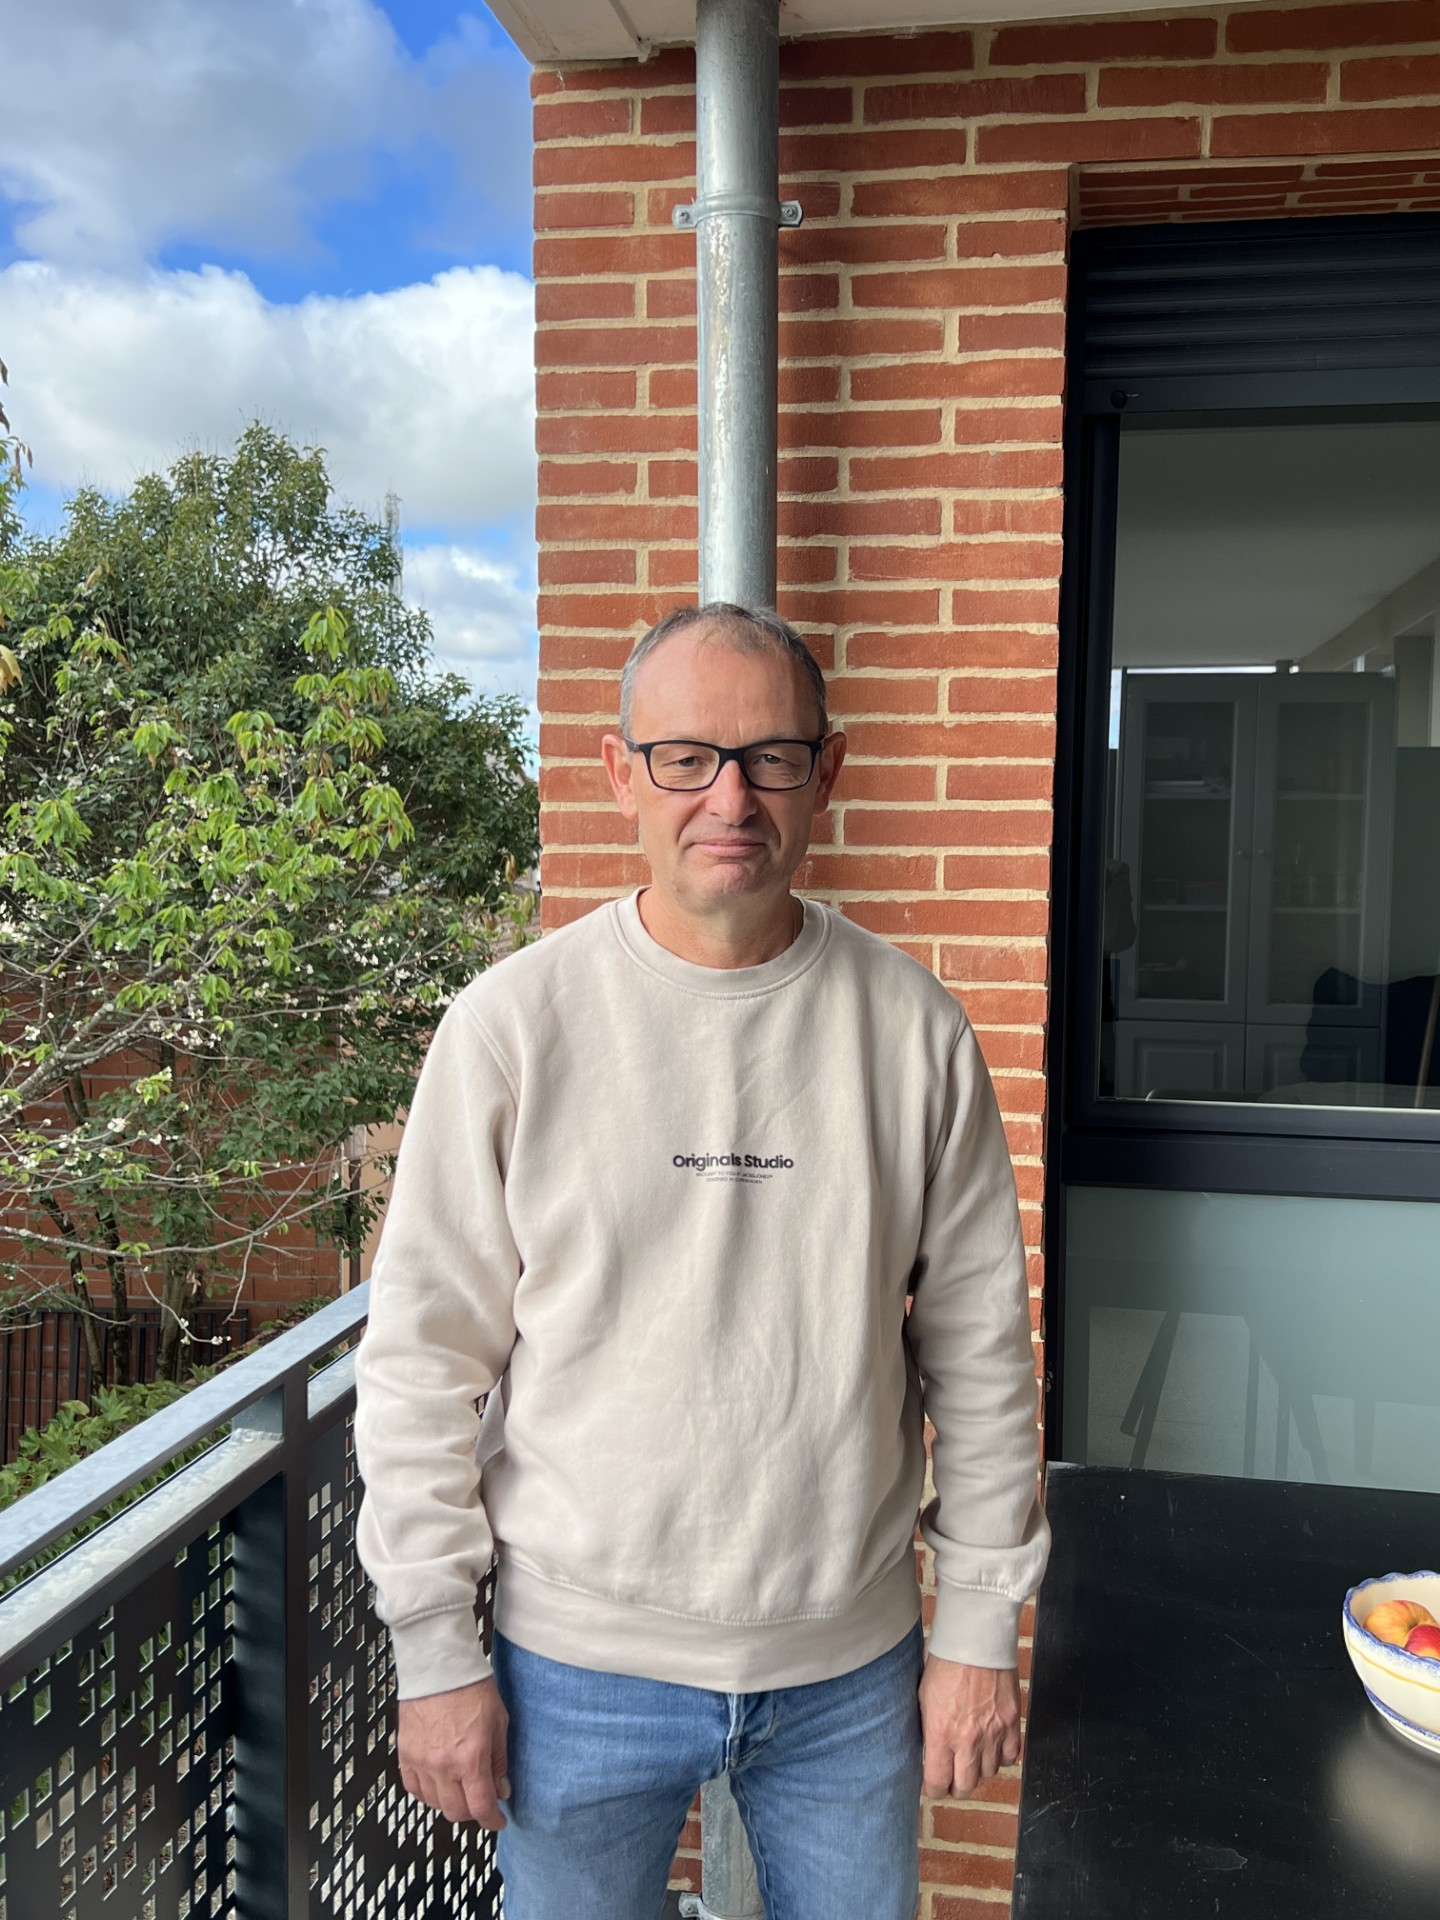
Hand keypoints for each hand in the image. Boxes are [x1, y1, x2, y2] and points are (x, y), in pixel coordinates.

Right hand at [398, 1677, 510, 1827]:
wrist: (438, 1665)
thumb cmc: (470, 1686)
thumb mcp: (498, 1722)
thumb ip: (499, 1761)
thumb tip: (501, 1789)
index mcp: (470, 1759)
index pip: (481, 1808)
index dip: (492, 1820)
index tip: (497, 1821)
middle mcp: (443, 1766)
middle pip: (456, 1811)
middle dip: (472, 1811)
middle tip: (480, 1800)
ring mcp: (421, 1762)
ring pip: (434, 1804)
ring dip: (450, 1802)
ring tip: (460, 1787)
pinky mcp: (404, 1754)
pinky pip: (413, 1788)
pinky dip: (427, 1792)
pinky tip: (437, 1782)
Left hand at [918, 1655, 1021, 1798]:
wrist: (976, 1639)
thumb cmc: (945, 1661)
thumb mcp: (924, 1696)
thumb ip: (928, 1729)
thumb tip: (928, 1752)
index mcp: (941, 1732)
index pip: (937, 1783)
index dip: (933, 1788)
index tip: (932, 1782)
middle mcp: (968, 1739)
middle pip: (965, 1787)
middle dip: (956, 1786)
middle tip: (951, 1775)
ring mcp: (993, 1732)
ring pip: (988, 1775)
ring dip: (979, 1771)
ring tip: (971, 1757)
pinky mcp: (1012, 1722)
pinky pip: (1010, 1757)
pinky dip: (1001, 1757)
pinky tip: (992, 1747)